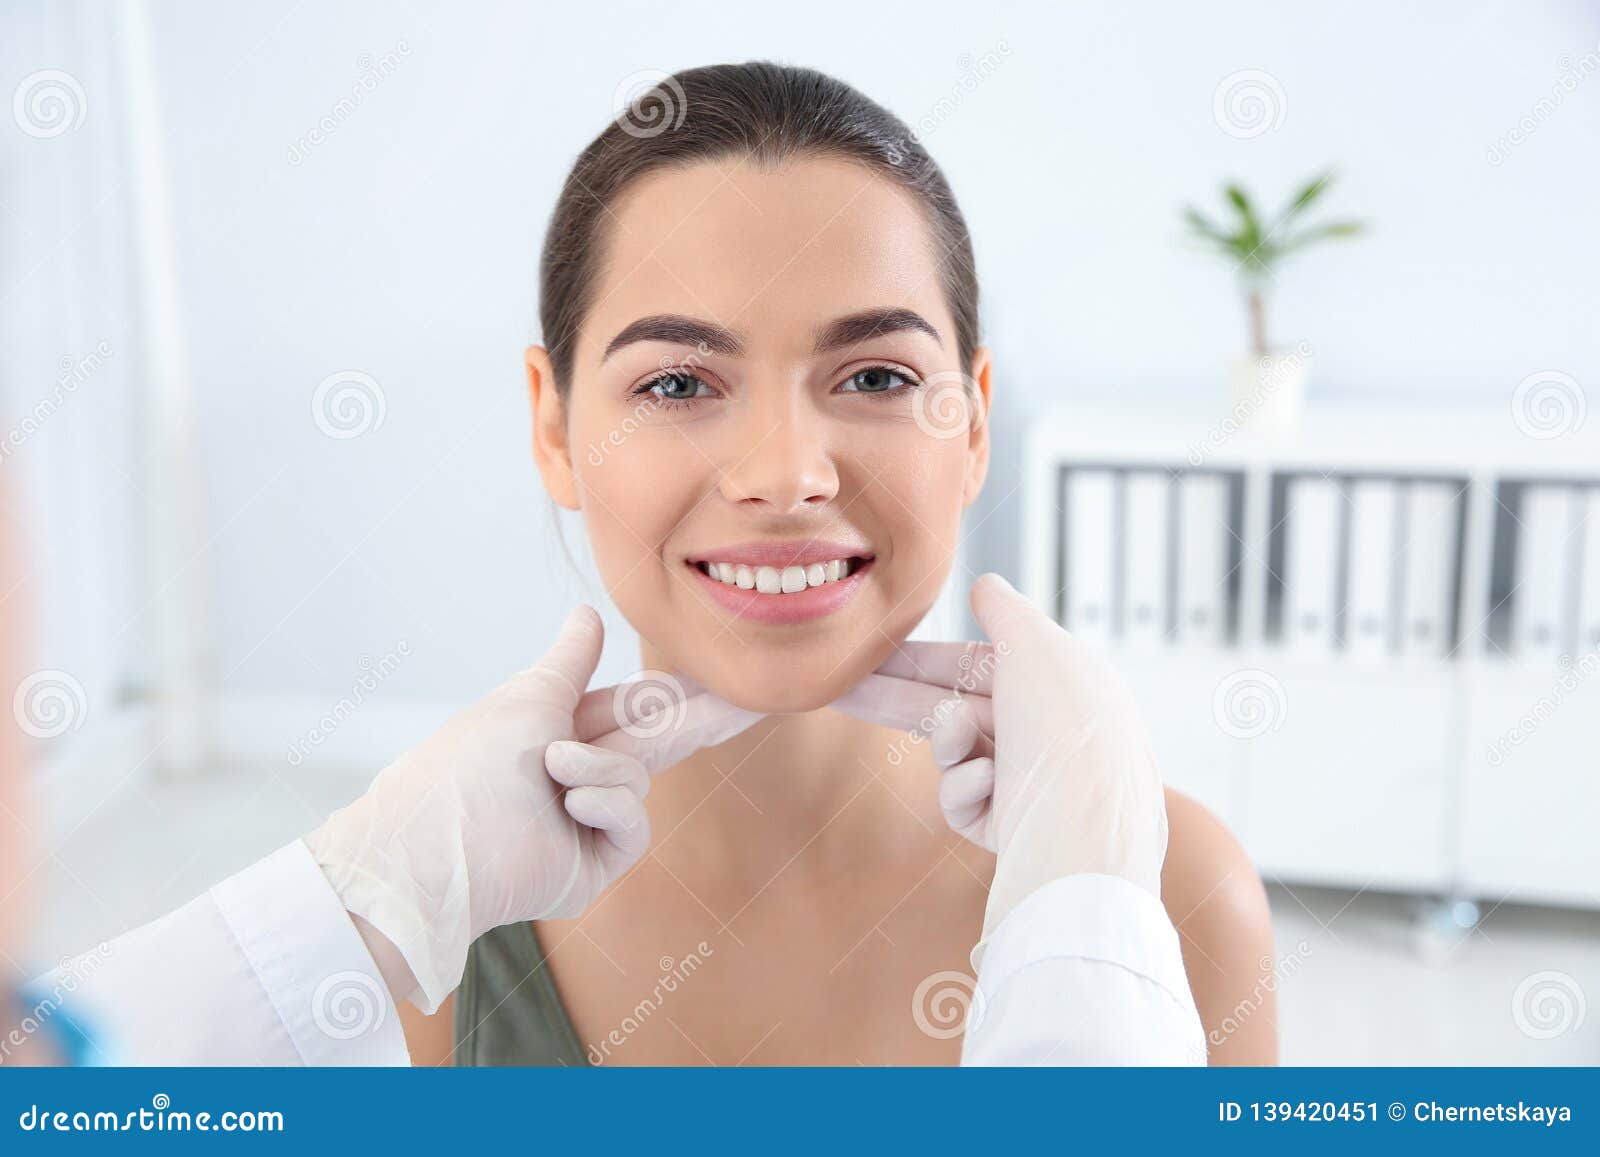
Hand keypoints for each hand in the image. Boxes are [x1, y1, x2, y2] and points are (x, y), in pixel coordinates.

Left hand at [304, 605, 761, 1011]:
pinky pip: (633, 822)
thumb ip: (571, 658)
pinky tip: (572, 803)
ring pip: (639, 777)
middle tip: (755, 698)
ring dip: (601, 766)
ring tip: (556, 769)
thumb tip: (588, 611)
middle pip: (654, 741)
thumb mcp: (532, 694)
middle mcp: (575, 775)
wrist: (438, 845)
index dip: (678, 691)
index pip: (633, 705)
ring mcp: (587, 823)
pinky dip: (606, 804)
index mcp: (558, 730)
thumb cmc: (472, 761)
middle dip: (699, 718)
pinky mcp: (595, 863)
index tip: (725, 675)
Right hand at [832, 573, 1167, 955]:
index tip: (870, 656)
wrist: (1085, 825)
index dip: (921, 659)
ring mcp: (1025, 782)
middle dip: (898, 698)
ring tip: (958, 738)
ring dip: (948, 743)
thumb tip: (985, 582)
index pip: (973, 664)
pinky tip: (985, 784)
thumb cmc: (1065, 724)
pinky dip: (966, 788)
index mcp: (1052, 684)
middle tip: (840, 692)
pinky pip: (961, 800)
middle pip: (952, 707)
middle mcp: (1041, 731)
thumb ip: (1003, 609)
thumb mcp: (1034, 643)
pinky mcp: (1008, 827)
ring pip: (952, 753)